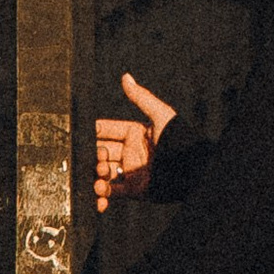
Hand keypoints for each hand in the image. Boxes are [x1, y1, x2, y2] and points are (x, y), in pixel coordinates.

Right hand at [93, 73, 177, 213]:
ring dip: (96, 176)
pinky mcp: (133, 190)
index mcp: (133, 134)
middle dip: (94, 156)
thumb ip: (141, 97)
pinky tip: (100, 197)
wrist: (192, 171)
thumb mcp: (161, 115)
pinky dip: (102, 196)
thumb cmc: (180, 140)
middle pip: (100, 152)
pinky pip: (112, 193)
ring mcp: (130, 171)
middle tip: (99, 159)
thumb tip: (126, 77)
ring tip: (101, 176)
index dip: (93, 133)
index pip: (106, 131)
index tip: (81, 136)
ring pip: (103, 173)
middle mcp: (129, 152)